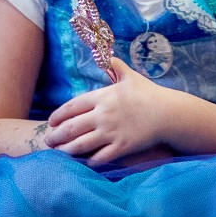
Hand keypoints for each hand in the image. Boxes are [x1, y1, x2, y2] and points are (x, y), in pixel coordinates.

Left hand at [44, 61, 172, 165]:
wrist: (168, 113)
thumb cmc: (148, 93)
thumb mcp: (130, 76)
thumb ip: (115, 65)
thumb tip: (105, 54)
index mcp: (102, 97)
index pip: (72, 106)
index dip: (58, 115)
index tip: (50, 121)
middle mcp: (103, 115)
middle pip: (71, 127)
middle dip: (56, 135)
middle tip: (48, 140)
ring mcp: (111, 132)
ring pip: (81, 144)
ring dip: (66, 150)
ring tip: (59, 153)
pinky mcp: (121, 147)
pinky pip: (100, 157)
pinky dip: (89, 161)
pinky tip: (83, 162)